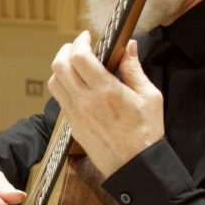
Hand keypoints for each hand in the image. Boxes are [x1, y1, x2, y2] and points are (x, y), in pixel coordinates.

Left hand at [47, 32, 162, 176]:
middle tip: (78, 46)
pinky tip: (78, 84)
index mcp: (106, 91)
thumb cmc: (147, 133)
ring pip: (54, 82)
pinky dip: (64, 86)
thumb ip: (135, 69)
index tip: (87, 36)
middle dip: (66, 50)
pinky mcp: (72, 126)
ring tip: (75, 64)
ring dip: (61, 68)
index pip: (80, 57)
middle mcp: (85, 101)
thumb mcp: (150, 97)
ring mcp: (75, 114)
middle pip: (59, 66)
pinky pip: (60, 99)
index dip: (80, 42)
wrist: (136, 168)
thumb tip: (129, 46)